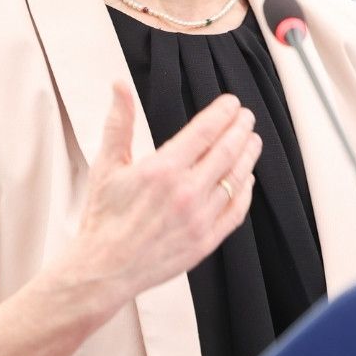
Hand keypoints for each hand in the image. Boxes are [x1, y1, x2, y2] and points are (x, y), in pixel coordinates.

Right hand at [63, 85, 260, 305]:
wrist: (103, 269)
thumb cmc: (103, 218)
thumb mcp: (106, 165)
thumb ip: (119, 122)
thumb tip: (120, 86)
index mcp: (162, 170)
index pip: (205, 131)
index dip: (223, 113)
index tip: (232, 103)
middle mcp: (186, 193)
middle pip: (226, 151)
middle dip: (240, 129)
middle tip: (247, 117)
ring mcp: (199, 219)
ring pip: (236, 180)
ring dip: (248, 156)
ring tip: (252, 141)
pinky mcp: (205, 242)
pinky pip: (235, 212)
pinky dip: (245, 193)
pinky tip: (247, 180)